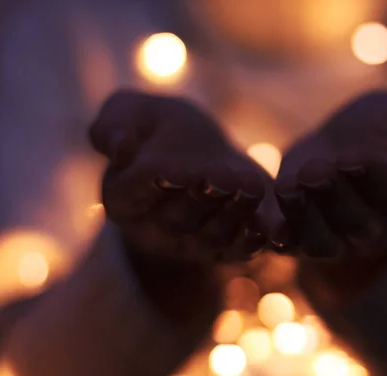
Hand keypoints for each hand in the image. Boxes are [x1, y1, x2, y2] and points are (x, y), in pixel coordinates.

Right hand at [89, 90, 268, 321]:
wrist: (204, 151)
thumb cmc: (162, 130)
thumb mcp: (130, 113)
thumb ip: (113, 125)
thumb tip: (118, 147)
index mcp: (124, 197)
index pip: (133, 193)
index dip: (154, 182)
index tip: (176, 169)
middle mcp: (155, 229)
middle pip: (178, 220)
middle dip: (203, 198)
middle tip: (223, 176)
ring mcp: (192, 243)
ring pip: (213, 236)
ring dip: (235, 214)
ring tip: (252, 187)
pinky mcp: (227, 248)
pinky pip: (240, 251)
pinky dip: (257, 242)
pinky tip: (274, 230)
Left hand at [273, 91, 386, 301]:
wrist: (349, 134)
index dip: (376, 180)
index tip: (355, 156)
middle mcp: (377, 228)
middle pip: (357, 224)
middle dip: (334, 197)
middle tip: (316, 169)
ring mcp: (339, 237)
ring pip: (322, 242)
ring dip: (304, 216)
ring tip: (289, 185)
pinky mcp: (303, 233)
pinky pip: (292, 246)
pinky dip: (280, 237)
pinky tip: (268, 223)